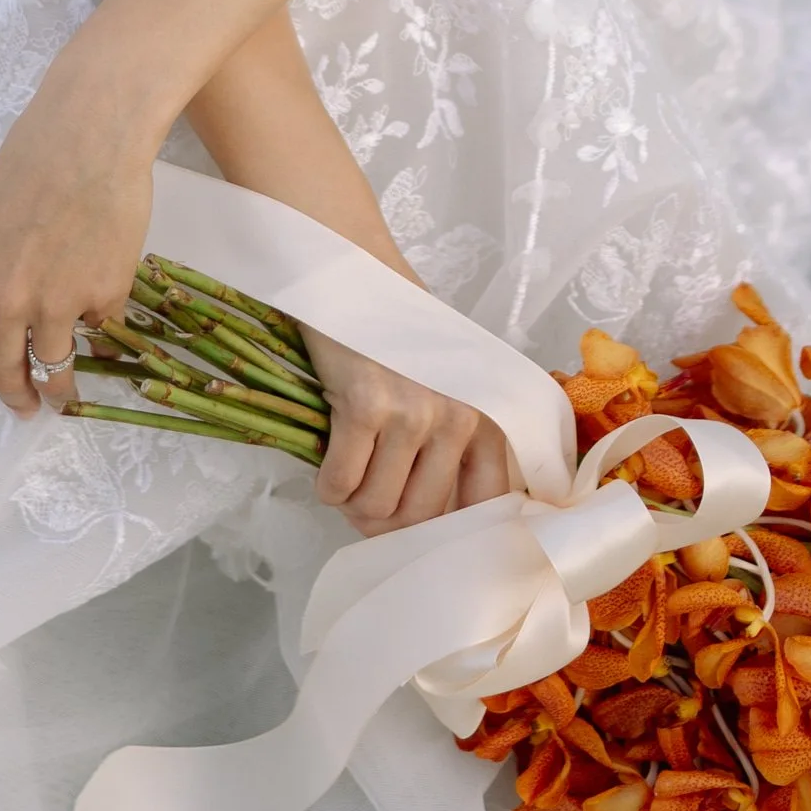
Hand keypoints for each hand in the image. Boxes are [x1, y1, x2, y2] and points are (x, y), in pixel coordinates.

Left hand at [0, 61, 153, 418]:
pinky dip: (98, 319)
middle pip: (4, 373)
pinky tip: (101, 290)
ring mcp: (56, 302)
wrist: (91, 134)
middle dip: (17, 399)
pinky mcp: (103, 295)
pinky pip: (99, 324)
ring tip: (64, 392)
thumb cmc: (33, 163)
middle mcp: (4, 298)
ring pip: (54, 368)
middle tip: (28, 408)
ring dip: (59, 389)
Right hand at [301, 324, 513, 533]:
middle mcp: (457, 418)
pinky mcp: (365, 404)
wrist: (354, 274)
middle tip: (363, 505)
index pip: (485, 505)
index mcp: (485, 417)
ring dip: (353, 506)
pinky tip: (325, 470)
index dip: (447, 533)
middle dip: (384, 522)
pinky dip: (328, 488)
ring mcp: (412, 411)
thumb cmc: (396, 335)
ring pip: (378, 504)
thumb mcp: (444, 386)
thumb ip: (448, 446)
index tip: (418, 536)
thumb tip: (421, 523)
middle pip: (420, 516)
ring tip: (345, 482)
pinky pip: (341, 482)